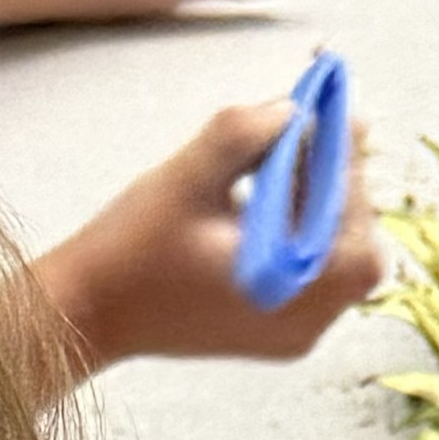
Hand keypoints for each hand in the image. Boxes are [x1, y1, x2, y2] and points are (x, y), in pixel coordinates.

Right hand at [30, 98, 386, 382]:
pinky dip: (297, 226)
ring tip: (278, 156)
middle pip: (353, 241)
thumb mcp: (186, 179)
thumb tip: (292, 109)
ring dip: (315, 200)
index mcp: (291, 294)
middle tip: (305, 128)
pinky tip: (264, 194)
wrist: (84, 312)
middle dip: (333, 179)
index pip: (353, 224)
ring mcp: (292, 330)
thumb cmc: (129, 253)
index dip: (347, 164)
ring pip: (332, 254)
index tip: (333, 113)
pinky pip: (307, 269)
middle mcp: (305, 323)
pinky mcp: (272, 326)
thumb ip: (242, 135)